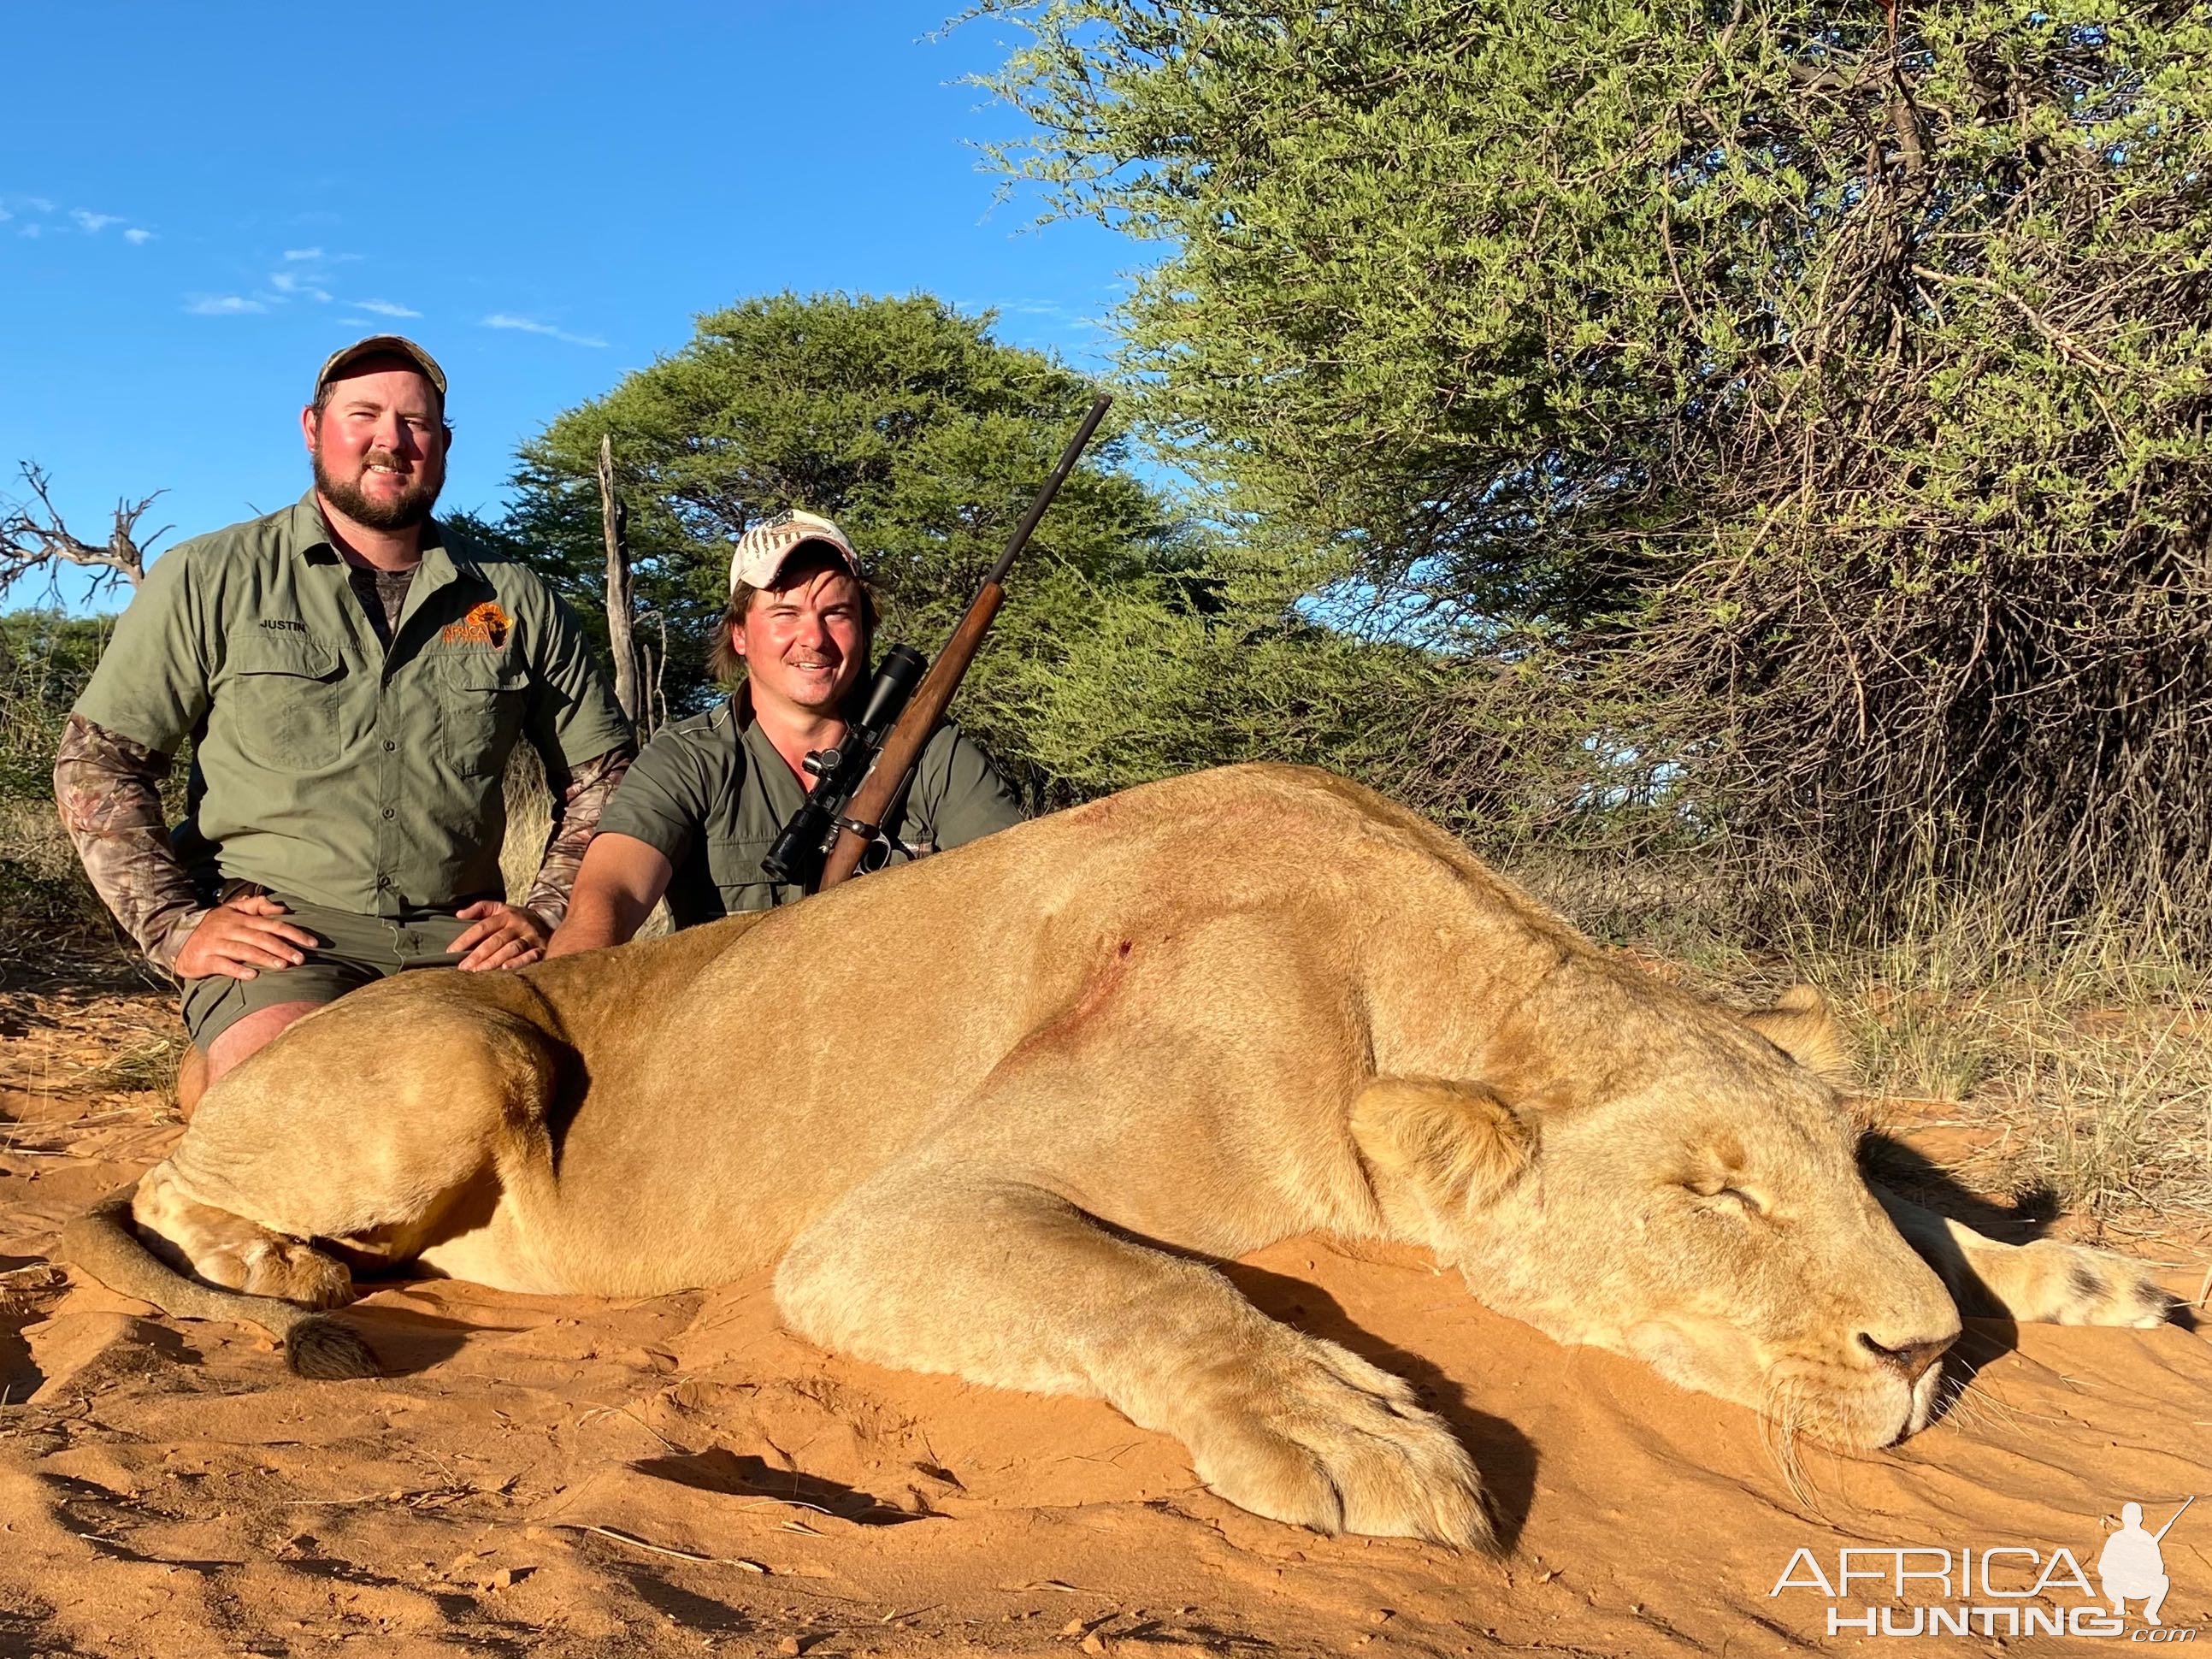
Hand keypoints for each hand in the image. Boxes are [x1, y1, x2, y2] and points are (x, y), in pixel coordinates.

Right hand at [172, 894, 318, 981]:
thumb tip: (282, 908)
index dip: (293, 933)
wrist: (177, 939)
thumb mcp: (231, 911)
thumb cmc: (214, 927)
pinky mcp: (204, 960)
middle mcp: (229, 929)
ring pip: (244, 950)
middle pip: (261, 938)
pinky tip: (252, 976)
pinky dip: (237, 970)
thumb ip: (256, 906)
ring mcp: (216, 944)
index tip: (312, 942)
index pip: (272, 924)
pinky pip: (223, 965)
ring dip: (265, 958)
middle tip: (301, 958)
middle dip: (283, 947)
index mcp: (240, 919)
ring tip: (284, 966)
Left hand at [450, 901, 550, 970]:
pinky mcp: (541, 949)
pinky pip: (530, 956)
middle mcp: (518, 925)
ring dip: (494, 960)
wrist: (549, 921)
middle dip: (478, 954)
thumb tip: (459, 914)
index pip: (483, 927)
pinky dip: (518, 963)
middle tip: (464, 967)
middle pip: (496, 940)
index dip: (466, 939)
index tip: (452, 951)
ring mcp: (531, 937)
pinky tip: (505, 969)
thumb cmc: (517, 919)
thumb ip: (480, 908)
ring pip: (511, 949)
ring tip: (479, 971)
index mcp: (506, 915)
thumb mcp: (500, 908)